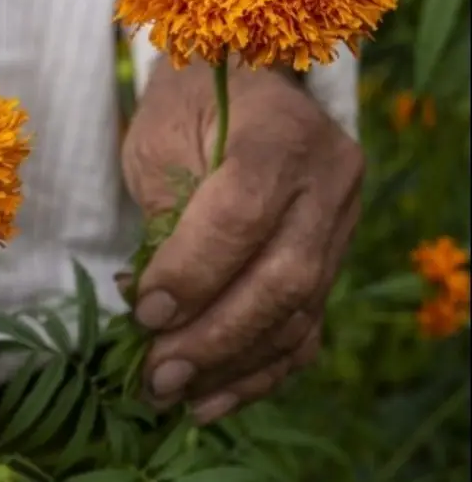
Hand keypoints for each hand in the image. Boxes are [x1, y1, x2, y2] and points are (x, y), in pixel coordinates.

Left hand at [119, 60, 363, 424]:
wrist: (239, 87)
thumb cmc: (186, 108)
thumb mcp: (159, 140)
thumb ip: (166, 214)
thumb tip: (157, 308)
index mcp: (282, 133)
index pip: (244, 215)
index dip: (194, 271)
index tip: (144, 311)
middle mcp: (330, 180)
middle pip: (285, 277)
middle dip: (215, 336)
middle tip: (158, 373)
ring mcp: (341, 224)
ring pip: (299, 312)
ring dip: (232, 364)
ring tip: (173, 394)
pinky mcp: (333, 260)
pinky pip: (306, 328)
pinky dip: (259, 371)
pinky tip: (212, 398)